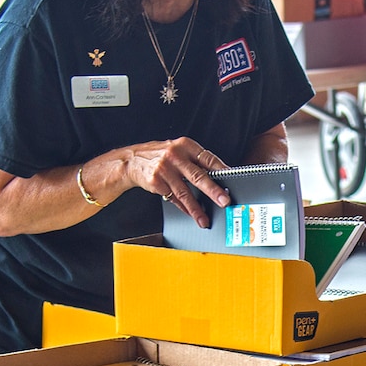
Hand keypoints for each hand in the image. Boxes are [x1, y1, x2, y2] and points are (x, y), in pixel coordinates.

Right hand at [117, 137, 232, 226]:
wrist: (132, 160)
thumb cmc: (160, 156)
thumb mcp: (178, 151)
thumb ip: (196, 161)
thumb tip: (220, 176)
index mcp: (185, 145)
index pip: (208, 158)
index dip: (222, 170)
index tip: (233, 180)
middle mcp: (175, 156)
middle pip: (198, 176)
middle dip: (213, 191)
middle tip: (224, 201)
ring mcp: (165, 169)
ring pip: (185, 192)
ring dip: (196, 208)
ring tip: (204, 219)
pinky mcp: (156, 182)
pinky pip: (173, 198)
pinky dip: (183, 208)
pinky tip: (190, 214)